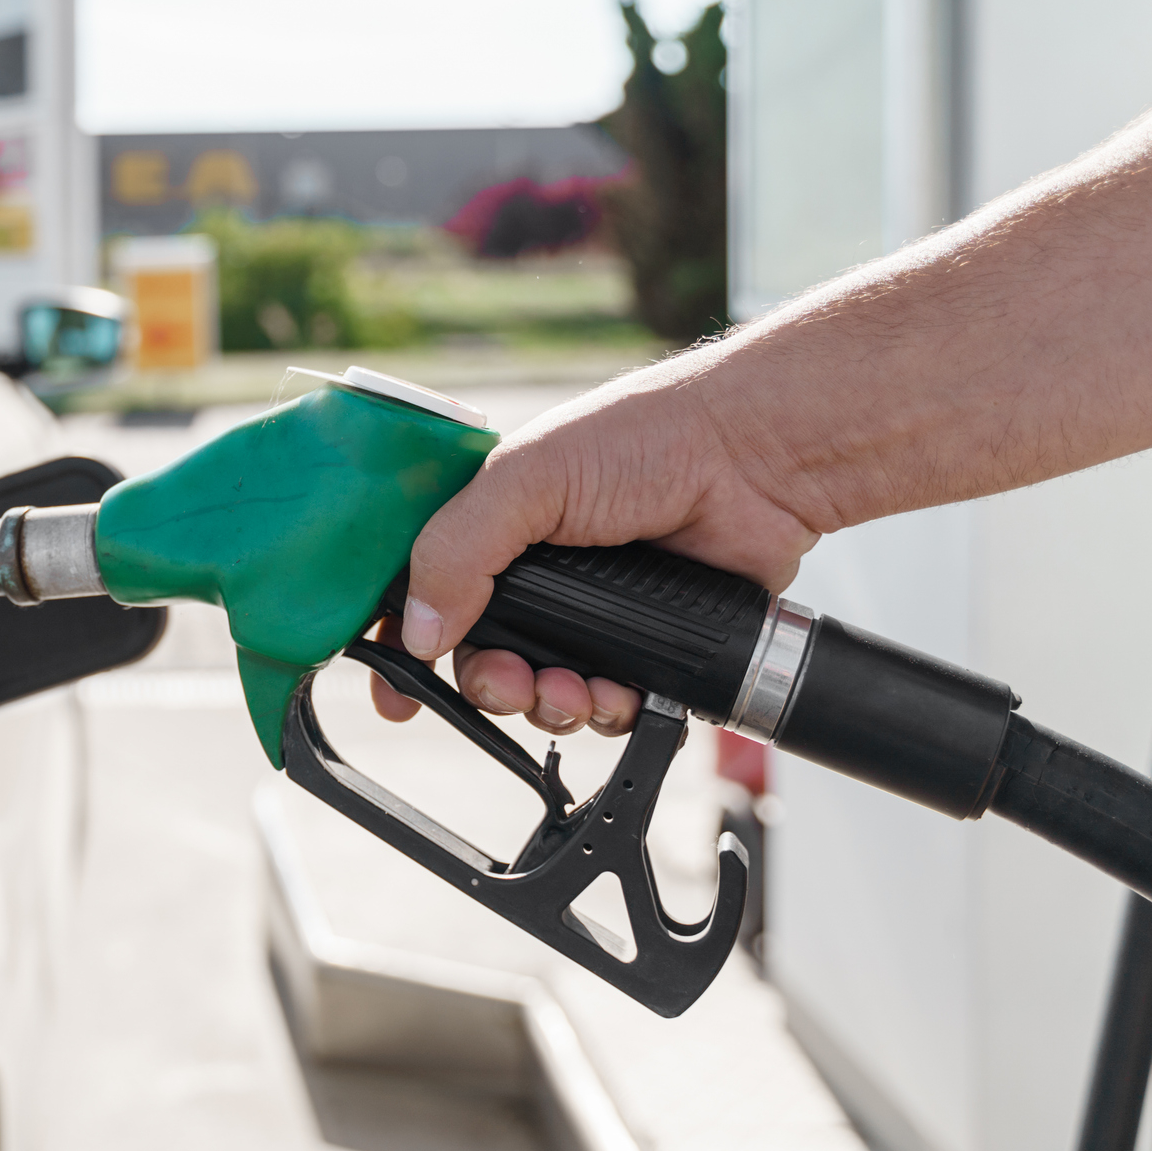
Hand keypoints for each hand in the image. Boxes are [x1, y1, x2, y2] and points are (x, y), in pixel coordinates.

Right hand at [370, 360, 819, 733]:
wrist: (757, 461)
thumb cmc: (644, 440)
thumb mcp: (527, 478)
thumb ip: (458, 550)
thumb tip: (413, 632)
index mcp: (492, 527)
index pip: (422, 595)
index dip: (400, 648)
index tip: (394, 695)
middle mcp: (534, 574)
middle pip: (478, 660)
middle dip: (488, 684)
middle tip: (509, 681)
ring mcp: (589, 614)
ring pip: (539, 693)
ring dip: (546, 704)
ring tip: (572, 689)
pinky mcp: (642, 647)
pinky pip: (603, 705)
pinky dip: (602, 710)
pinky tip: (615, 692)